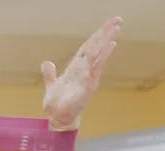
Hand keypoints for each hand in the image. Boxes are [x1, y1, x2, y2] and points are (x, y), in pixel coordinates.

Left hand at [40, 16, 120, 130]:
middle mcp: (84, 69)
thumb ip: (50, 74)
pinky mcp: (90, 83)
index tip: (106, 25)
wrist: (57, 117)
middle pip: (95, 46)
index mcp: (76, 68)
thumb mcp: (51, 85)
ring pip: (98, 53)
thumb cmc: (56, 103)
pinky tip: (111, 44)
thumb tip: (46, 63)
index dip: (95, 36)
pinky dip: (104, 55)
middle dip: (105, 32)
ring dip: (106, 39)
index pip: (87, 47)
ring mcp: (88, 75)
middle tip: (117, 18)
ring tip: (116, 26)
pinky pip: (97, 67)